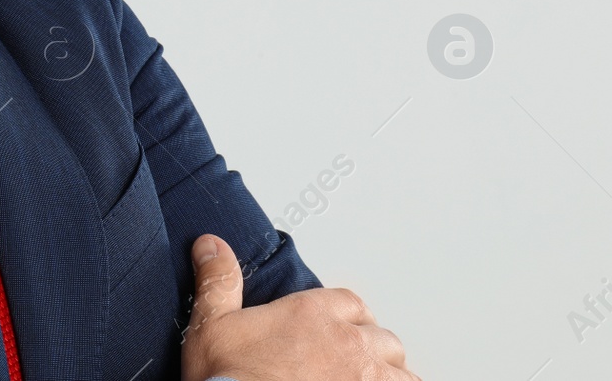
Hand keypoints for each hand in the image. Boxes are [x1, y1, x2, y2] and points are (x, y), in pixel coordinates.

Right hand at [180, 234, 419, 380]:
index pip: (350, 303)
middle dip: (372, 349)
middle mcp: (346, 342)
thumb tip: (211, 245)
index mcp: (311, 314)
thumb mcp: (212, 325)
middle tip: (355, 364)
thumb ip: (218, 282)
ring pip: (400, 372)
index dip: (348, 317)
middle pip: (381, 338)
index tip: (340, 329)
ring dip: (390, 377)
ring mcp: (365, 378)